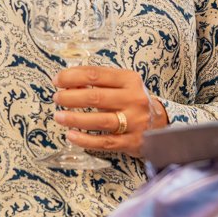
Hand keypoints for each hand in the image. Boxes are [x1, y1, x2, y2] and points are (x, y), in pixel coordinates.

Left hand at [53, 66, 167, 157]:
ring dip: (75, 119)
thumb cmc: (133, 101)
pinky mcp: (131, 141)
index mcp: (130, 80)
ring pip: (100, 120)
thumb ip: (99, 83)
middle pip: (96, 97)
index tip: (57, 80)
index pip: (97, 74)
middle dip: (71, 97)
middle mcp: (134, 99)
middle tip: (57, 98)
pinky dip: (85, 139)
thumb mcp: (122, 85)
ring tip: (58, 116)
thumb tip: (68, 83)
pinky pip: (104, 142)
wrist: (161, 123)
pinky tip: (71, 136)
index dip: (73, 76)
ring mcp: (134, 121)